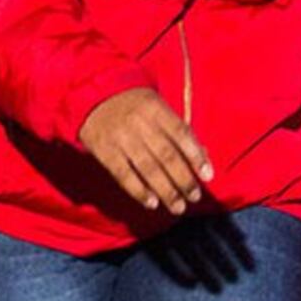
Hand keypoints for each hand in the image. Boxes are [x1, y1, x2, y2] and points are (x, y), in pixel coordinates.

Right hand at [77, 89, 211, 214]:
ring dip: (165, 190)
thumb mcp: (157, 106)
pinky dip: (138, 191)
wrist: (93, 94)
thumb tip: (203, 156)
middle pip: (166, 155)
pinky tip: (151, 203)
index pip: (181, 133)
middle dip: (183, 179)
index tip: (208, 176)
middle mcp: (139, 122)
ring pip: (147, 168)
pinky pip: (123, 174)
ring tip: (178, 206)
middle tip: (194, 197)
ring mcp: (120, 137)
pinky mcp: (103, 150)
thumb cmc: (134, 104)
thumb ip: (179, 129)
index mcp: (156, 108)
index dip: (196, 156)